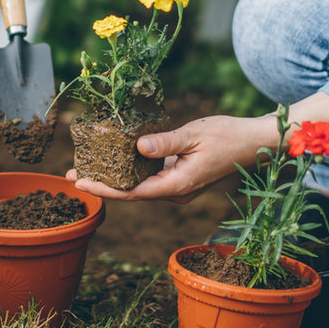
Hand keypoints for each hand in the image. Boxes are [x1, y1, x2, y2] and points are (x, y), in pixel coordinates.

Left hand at [67, 114, 279, 202]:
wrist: (256, 142)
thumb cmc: (229, 137)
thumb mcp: (195, 135)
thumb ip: (166, 142)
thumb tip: (138, 146)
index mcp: (177, 186)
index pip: (132, 192)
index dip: (104, 189)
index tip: (80, 183)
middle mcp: (175, 191)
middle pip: (131, 192)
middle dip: (102, 184)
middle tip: (72, 173)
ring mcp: (178, 186)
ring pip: (139, 185)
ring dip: (114, 177)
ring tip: (86, 166)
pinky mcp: (180, 177)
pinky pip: (150, 177)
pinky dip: (130, 169)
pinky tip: (115, 157)